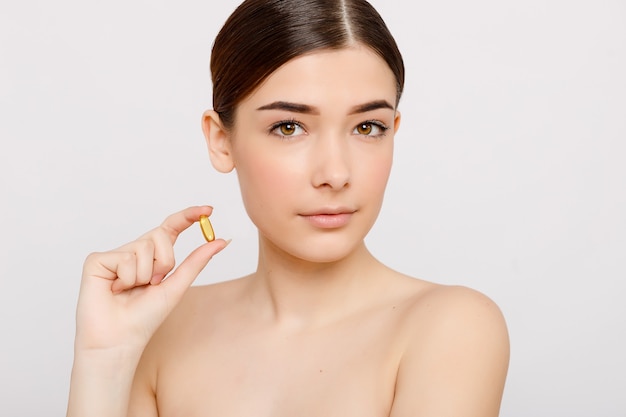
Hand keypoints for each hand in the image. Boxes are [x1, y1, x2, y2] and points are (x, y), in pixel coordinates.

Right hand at [73, 205, 227, 353]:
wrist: (119, 338)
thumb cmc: (145, 317)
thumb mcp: (177, 286)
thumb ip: (197, 261)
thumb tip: (221, 241)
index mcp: (154, 257)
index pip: (171, 228)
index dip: (188, 216)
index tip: (209, 209)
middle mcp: (135, 251)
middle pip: (160, 234)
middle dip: (164, 261)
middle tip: (153, 284)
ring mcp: (115, 255)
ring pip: (142, 246)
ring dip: (144, 274)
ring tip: (130, 290)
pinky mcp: (97, 260)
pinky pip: (124, 257)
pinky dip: (126, 277)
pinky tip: (115, 290)